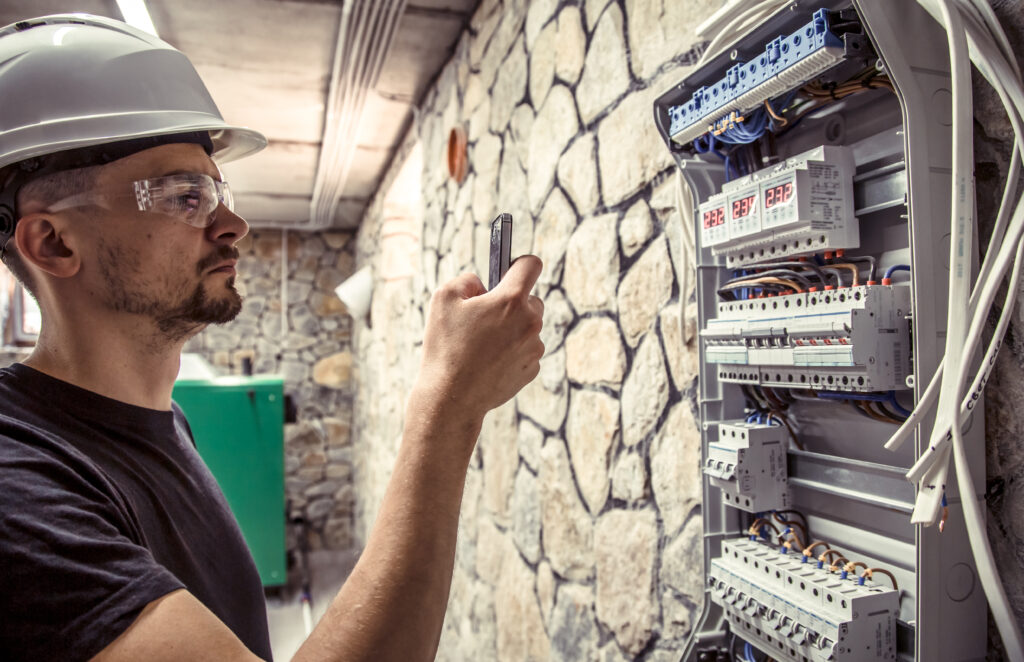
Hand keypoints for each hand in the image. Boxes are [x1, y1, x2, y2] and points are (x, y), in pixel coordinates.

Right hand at [416, 256, 544, 425]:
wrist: (451, 398)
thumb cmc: (445, 347)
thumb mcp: (443, 299)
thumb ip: (466, 280)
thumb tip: (482, 284)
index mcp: (511, 300)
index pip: (530, 265)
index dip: (519, 263)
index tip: (511, 269)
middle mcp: (530, 322)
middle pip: (531, 299)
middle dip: (511, 303)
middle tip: (485, 316)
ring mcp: (534, 348)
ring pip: (528, 327)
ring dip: (511, 329)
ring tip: (482, 344)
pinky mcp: (532, 370)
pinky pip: (525, 351)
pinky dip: (511, 352)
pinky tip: (488, 361)